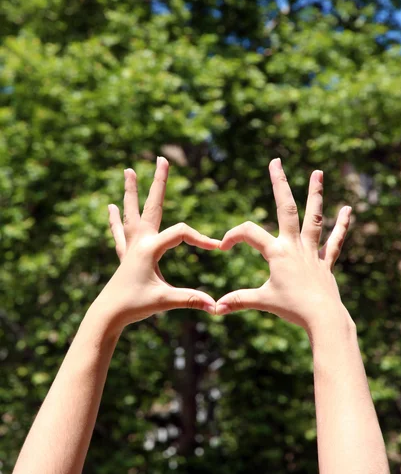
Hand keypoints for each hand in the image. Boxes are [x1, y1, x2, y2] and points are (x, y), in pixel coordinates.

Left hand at [105, 157, 219, 328]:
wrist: (107, 314)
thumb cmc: (134, 306)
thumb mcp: (165, 301)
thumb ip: (191, 299)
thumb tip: (216, 306)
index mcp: (149, 248)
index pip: (181, 233)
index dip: (202, 238)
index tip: (218, 248)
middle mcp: (139, 241)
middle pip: (152, 205)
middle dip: (158, 182)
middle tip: (162, 158)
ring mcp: (130, 246)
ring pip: (131, 212)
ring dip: (131, 191)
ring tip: (128, 170)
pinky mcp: (125, 255)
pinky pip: (120, 231)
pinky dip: (116, 218)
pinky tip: (111, 207)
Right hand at [216, 158, 351, 333]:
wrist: (323, 318)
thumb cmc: (291, 309)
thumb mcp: (261, 301)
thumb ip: (237, 301)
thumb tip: (213, 308)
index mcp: (277, 252)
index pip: (249, 232)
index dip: (233, 235)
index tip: (225, 246)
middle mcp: (295, 245)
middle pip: (285, 208)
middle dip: (279, 183)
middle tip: (276, 161)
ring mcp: (312, 252)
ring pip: (313, 217)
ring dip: (315, 194)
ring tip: (317, 172)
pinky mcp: (325, 262)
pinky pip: (334, 241)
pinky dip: (341, 225)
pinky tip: (348, 210)